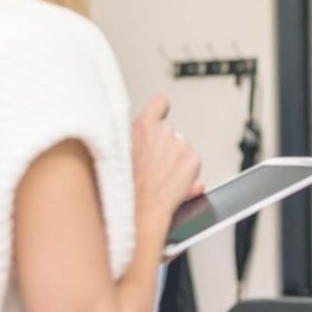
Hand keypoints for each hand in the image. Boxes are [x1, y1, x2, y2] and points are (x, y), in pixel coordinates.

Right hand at [131, 95, 201, 231]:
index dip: (161, 110)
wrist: (138, 207)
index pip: (159, 104)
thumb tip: (142, 137)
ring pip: (181, 150)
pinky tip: (172, 184)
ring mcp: (181, 145)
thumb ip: (135, 140)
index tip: (161, 115)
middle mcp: (164, 131)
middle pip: (169, 134)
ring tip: (160, 179)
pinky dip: (186, 173)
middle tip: (153, 167)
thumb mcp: (118, 153)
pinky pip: (191, 164)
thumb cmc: (124, 185)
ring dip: (175, 161)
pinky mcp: (193, 159)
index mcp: (142, 126)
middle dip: (165, 147)